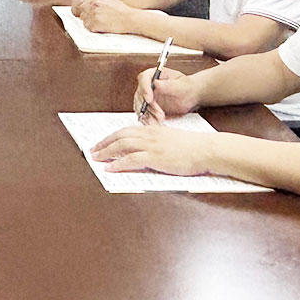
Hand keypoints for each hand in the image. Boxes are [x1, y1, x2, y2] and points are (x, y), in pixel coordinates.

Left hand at [72, 0, 137, 32]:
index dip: (88, 12)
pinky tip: (101, 28)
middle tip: (96, 22)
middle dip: (88, 18)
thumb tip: (92, 4)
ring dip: (91, 24)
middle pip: (84, 13)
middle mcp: (94, 5)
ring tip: (100, 25)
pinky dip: (94, 29)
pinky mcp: (95, 23)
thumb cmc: (123, 11)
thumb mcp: (112, 0)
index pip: (85, 6)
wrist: (130, 18)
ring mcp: (94, 14)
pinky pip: (89, 28)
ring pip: (85, 21)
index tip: (90, 16)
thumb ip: (101, 1)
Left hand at [88, 124, 213, 175]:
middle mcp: (149, 135)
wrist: (207, 149)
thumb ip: (158, 142)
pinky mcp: (155, 157)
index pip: (126, 130)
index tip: (103, 142)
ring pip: (122, 145)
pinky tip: (110, 168)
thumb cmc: (194, 147)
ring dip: (106, 152)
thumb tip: (148, 151)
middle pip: (120, 136)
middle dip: (104, 143)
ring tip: (96, 159)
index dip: (112, 136)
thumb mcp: (172, 140)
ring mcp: (152, 146)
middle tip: (93, 150)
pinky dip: (118, 163)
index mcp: (153, 130)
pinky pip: (131, 159)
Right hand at [134, 66, 195, 123]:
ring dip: (148, 115)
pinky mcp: (149, 107)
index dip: (144, 89)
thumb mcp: (181, 84)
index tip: (150, 100)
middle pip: (140, 95)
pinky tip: (156, 123)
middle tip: (160, 115)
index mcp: (154, 74)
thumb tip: (156, 83)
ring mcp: (147, 96)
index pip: (143, 79)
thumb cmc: (187, 87)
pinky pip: (144, 114)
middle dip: (148, 107)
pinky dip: (148, 119)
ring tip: (160, 121)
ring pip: (141, 106)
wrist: (190, 97)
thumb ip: (169, 84)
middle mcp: (148, 85)